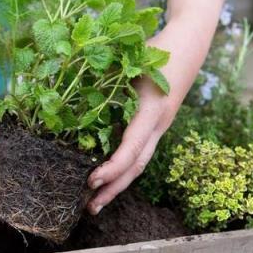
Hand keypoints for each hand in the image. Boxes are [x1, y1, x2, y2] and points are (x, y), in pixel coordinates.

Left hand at [86, 27, 197, 214]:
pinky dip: (122, 168)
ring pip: (139, 163)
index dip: (112, 168)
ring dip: (118, 183)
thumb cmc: (155, 50)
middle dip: (114, 189)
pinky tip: (107, 176)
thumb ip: (103, 76)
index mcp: (150, 111)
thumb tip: (64, 90)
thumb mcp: (129, 61)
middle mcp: (157, 125)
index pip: (131, 149)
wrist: (187, 45)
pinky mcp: (155, 126)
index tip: (91, 180)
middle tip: (90, 207)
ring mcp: (159, 128)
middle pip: (136, 167)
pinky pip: (139, 153)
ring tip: (96, 201)